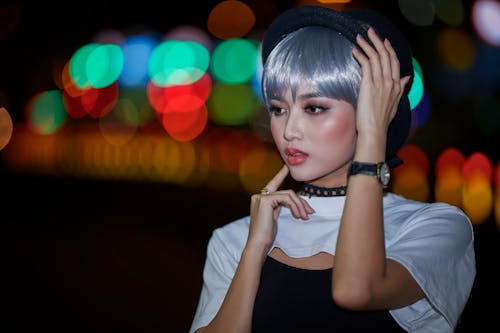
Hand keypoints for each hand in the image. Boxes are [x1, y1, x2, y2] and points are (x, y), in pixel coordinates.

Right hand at [246, 165, 314, 251]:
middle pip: (286, 192)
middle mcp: (258, 196)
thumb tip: (292, 202)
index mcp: (260, 199)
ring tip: (305, 217)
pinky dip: (295, 206)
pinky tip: (298, 215)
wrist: (258, 244)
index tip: (287, 167)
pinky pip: (286, 198)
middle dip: (300, 201)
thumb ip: (278, 207)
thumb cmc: (266, 235)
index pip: (274, 185)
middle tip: (310, 212)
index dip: (280, 175)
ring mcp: (261, 197)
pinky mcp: (265, 200)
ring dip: (300, 205)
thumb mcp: (273, 218)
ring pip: (288, 194)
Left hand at [352, 27, 410, 142]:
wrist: (374, 131)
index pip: (395, 62)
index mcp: (397, 86)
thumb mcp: (395, 104)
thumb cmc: (381, 121)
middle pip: (386, 56)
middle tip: (370, 32)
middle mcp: (391, 82)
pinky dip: (361, 55)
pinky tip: (355, 51)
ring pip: (376, 57)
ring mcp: (381, 83)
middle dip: (378, 42)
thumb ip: (401, 89)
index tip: (384, 41)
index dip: (389, 50)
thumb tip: (408, 78)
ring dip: (367, 45)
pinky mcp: (369, 85)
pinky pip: (366, 65)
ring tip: (359, 38)